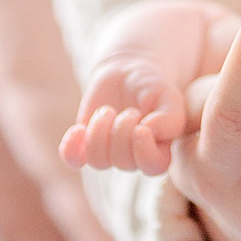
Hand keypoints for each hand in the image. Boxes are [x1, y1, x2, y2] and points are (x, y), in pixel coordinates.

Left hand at [61, 56, 187, 174]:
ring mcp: (108, 153)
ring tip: (107, 111)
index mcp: (159, 147)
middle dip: (122, 132)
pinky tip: (77, 129)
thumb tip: (149, 132)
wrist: (126, 74)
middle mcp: (134, 156)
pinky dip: (71, 148)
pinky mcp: (86, 146)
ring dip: (99, 133)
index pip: (154, 166)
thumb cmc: (152, 87)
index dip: (145, 152)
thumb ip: (170, 116)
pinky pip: (73, 160)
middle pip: (124, 163)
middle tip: (128, 111)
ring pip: (98, 162)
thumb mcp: (167, 95)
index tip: (141, 127)